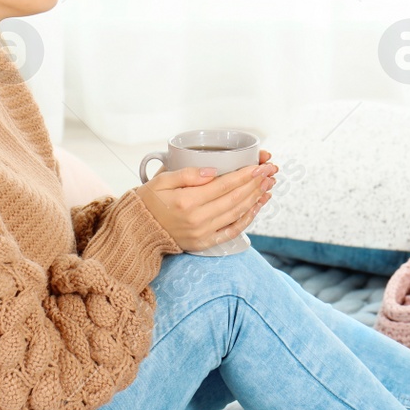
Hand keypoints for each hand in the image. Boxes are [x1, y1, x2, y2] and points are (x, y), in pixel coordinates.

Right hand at [138, 149, 276, 251]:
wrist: (138, 232)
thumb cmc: (149, 202)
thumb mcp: (161, 180)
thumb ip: (187, 174)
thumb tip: (213, 171)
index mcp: (187, 201)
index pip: (224, 185)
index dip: (245, 175)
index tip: (260, 165)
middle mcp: (198, 219)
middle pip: (235, 198)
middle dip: (256, 183)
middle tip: (270, 172)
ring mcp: (203, 233)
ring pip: (237, 213)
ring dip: (256, 198)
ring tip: (268, 185)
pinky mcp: (205, 243)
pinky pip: (232, 231)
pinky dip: (248, 218)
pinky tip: (257, 206)